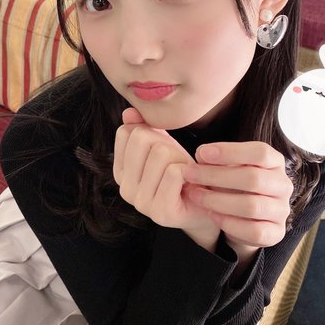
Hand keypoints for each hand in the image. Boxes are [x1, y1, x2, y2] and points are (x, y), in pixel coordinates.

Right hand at [114, 108, 220, 242]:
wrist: (203, 205)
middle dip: (167, 144)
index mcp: (120, 172)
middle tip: (176, 163)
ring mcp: (141, 203)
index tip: (163, 151)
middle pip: (143, 139)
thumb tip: (129, 112)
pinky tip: (188, 184)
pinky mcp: (161, 212)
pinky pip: (174, 172)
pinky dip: (187, 171)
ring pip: (160, 154)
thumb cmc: (181, 174)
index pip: (127, 132)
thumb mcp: (161, 145)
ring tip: (183, 175)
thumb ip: (142, 127)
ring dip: (179, 159)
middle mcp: (124, 189)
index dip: (152, 133)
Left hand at [182, 141, 292, 252]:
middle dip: (216, 176)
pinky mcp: (276, 233)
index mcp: (275, 163)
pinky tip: (211, 215)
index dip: (230, 151)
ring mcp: (282, 210)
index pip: (260, 152)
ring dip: (218, 200)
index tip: (202, 153)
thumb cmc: (234, 184)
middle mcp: (283, 185)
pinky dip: (229, 223)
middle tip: (190, 174)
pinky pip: (254, 231)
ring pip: (252, 206)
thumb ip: (216, 160)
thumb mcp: (227, 167)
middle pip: (253, 178)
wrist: (244, 218)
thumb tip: (202, 155)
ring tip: (196, 195)